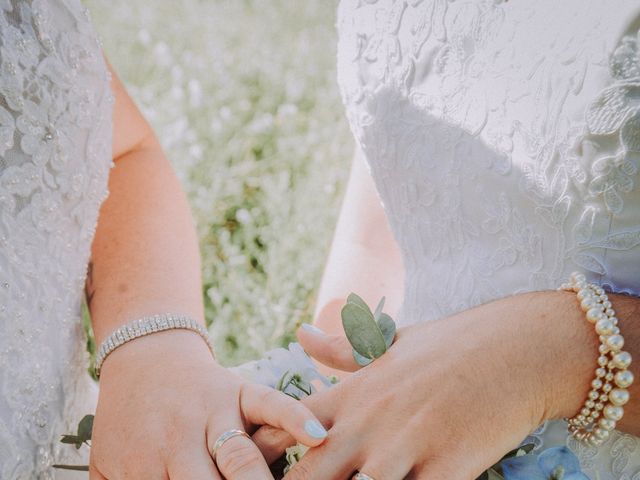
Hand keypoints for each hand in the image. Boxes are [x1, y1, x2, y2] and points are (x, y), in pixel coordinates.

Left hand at [89, 330, 327, 478]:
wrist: (143, 355)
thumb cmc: (127, 418)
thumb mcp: (106, 464)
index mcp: (145, 463)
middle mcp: (180, 439)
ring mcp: (214, 411)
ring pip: (240, 456)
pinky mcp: (239, 389)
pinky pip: (271, 402)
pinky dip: (294, 418)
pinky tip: (315, 436)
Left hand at [254, 291, 596, 478]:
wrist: (516, 349)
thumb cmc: (450, 345)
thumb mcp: (388, 342)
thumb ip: (340, 349)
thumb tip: (300, 334)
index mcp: (353, 393)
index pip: (288, 425)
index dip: (266, 450)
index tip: (260, 464)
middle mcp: (370, 423)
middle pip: (308, 476)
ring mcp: (406, 448)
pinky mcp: (447, 469)